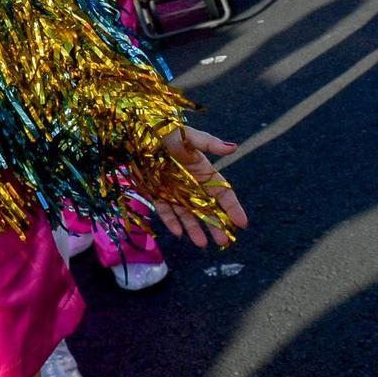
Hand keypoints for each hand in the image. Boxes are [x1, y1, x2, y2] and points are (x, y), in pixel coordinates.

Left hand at [145, 126, 248, 249]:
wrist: (135, 134)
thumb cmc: (164, 132)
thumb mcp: (188, 136)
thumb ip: (209, 143)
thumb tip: (233, 147)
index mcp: (204, 171)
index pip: (223, 193)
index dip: (233, 208)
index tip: (242, 223)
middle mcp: (191, 184)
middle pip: (207, 209)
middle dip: (216, 225)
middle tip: (224, 242)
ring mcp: (174, 191)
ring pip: (187, 214)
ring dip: (195, 229)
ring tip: (203, 244)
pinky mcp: (156, 194)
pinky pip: (166, 212)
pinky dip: (172, 222)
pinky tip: (179, 233)